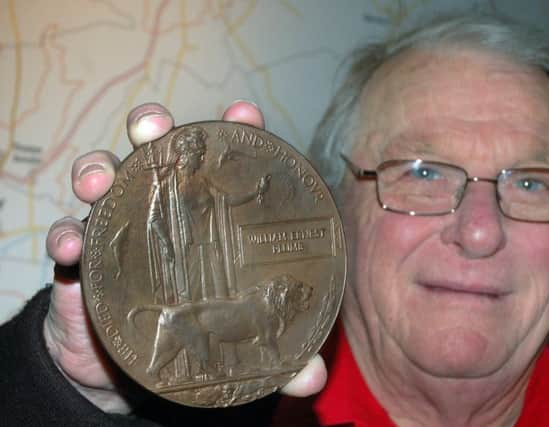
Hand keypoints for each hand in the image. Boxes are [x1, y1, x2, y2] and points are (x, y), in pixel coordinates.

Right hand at [44, 102, 326, 413]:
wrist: (129, 366)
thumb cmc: (193, 332)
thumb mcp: (239, 343)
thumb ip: (278, 356)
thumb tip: (312, 379)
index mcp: (207, 217)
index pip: (222, 162)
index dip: (233, 130)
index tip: (244, 114)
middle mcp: (162, 210)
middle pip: (155, 153)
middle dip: (152, 128)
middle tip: (154, 128)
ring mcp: (120, 228)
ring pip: (103, 179)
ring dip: (97, 169)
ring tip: (99, 179)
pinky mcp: (84, 260)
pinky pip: (68, 236)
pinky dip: (67, 236)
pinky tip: (73, 246)